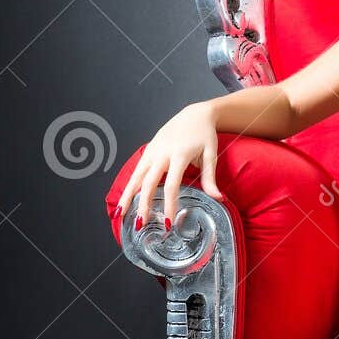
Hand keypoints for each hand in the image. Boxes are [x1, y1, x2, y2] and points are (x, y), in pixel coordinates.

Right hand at [115, 102, 224, 233]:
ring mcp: (152, 151)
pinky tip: (124, 198)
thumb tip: (218, 199)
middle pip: (148, 182)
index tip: (169, 222)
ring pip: (136, 176)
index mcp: (179, 154)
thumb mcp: (211, 154)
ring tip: (120, 214)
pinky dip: (129, 185)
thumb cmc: (204, 135)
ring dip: (127, 195)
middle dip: (143, 204)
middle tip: (140, 224)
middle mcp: (162, 152)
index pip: (172, 184)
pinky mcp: (148, 150)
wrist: (195, 113)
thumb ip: (210, 178)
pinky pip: (136, 170)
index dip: (169, 204)